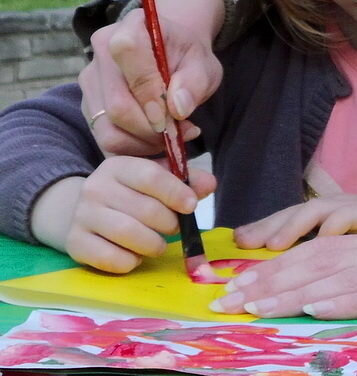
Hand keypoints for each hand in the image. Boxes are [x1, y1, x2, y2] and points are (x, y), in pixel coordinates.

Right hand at [29, 157, 216, 273]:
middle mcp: (95, 187)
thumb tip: (209, 184)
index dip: (175, 192)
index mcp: (118, 166)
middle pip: (145, 209)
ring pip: (129, 234)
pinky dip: (131, 261)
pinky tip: (135, 256)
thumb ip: (186, 180)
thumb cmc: (132, 195)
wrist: (87, 214)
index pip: (151, 176)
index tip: (192, 206)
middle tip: (174, 228)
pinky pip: (112, 259)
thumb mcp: (157, 180)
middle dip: (169, 223)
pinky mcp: (75, 243)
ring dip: (154, 244)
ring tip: (159, 244)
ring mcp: (82, 216)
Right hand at [79, 0, 224, 155]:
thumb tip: (177, 109)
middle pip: (116, 104)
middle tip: (180, 134)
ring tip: (171, 137)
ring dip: (142, 142)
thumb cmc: (188, 57)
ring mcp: (90, 78)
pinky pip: (104, 136)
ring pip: (106, 127)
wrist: (171, 55)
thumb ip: (195, 82)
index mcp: (132, 26)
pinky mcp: (88, 103)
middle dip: (150, 129)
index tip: (173, 116)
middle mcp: (101, 50)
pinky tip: (154, 140)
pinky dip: (132, 146)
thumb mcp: (204, 64)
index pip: (127, 53)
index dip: (149, 91)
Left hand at [211, 203, 356, 317]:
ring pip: (336, 278)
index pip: (316, 256)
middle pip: (314, 264)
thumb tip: (338, 296)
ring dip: (289, 293)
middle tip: (223, 302)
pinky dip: (344, 301)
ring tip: (251, 307)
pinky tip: (316, 307)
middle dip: (265, 283)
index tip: (234, 289)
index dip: (271, 271)